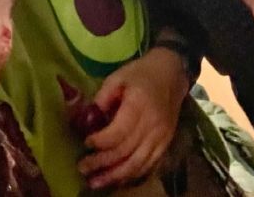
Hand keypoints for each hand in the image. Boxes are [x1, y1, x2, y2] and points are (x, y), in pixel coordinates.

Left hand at [77, 47, 188, 188]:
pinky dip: (131, 175)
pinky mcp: (166, 143)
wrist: (171, 72)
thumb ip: (102, 98)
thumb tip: (86, 120)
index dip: (100, 141)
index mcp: (139, 104)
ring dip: (114, 176)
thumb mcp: (118, 77)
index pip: (118, 132)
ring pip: (136, 164)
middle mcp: (152, 124)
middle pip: (125, 152)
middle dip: (101, 163)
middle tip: (82, 167)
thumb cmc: (141, 73)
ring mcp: (161, 136)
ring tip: (95, 182)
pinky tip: (116, 179)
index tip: (85, 142)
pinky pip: (148, 165)